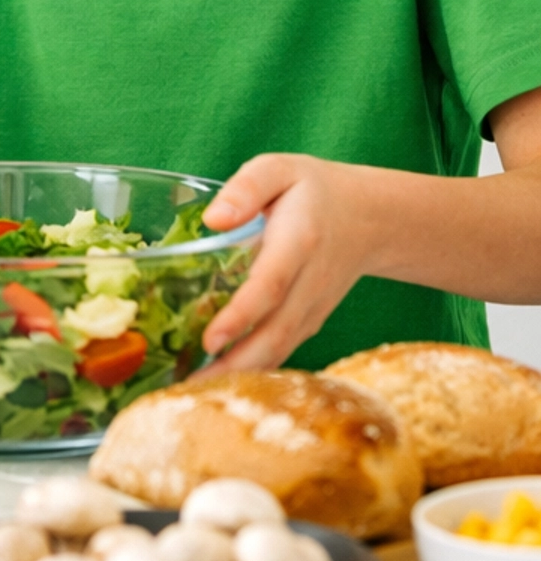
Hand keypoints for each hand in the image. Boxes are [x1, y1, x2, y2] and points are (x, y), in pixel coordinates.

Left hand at [199, 153, 378, 371]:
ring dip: (242, 374)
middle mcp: (311, 282)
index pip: (271, 285)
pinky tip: (222, 380)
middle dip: (237, 362)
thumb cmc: (311, 189)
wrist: (367, 217)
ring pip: (281, 348)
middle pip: (276, 331)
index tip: (210, 339)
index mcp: (299, 241)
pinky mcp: (311, 320)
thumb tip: (213, 219)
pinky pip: (285, 349)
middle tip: (193, 383)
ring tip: (197, 391)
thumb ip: (247, 187)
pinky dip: (257, 369)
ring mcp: (314, 306)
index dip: (241, 315)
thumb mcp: (279, 169)